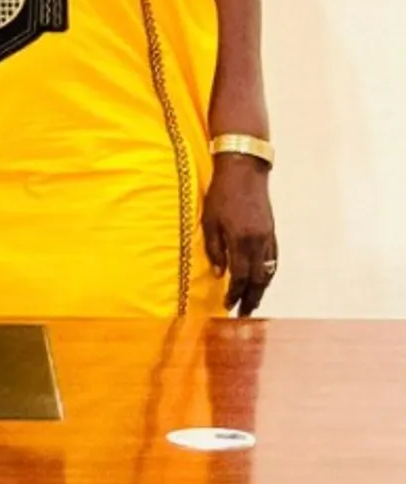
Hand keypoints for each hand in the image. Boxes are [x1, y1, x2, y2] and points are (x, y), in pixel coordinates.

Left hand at [202, 153, 276, 316]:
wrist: (244, 169)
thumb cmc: (221, 193)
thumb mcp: (209, 220)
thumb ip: (215, 249)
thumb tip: (220, 274)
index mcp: (241, 240)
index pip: (240, 276)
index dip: (234, 294)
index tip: (228, 306)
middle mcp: (258, 242)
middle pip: (258, 278)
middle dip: (251, 298)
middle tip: (244, 313)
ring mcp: (268, 236)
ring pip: (268, 270)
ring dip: (261, 289)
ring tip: (253, 302)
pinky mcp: (272, 230)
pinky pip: (274, 258)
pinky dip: (269, 273)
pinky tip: (263, 280)